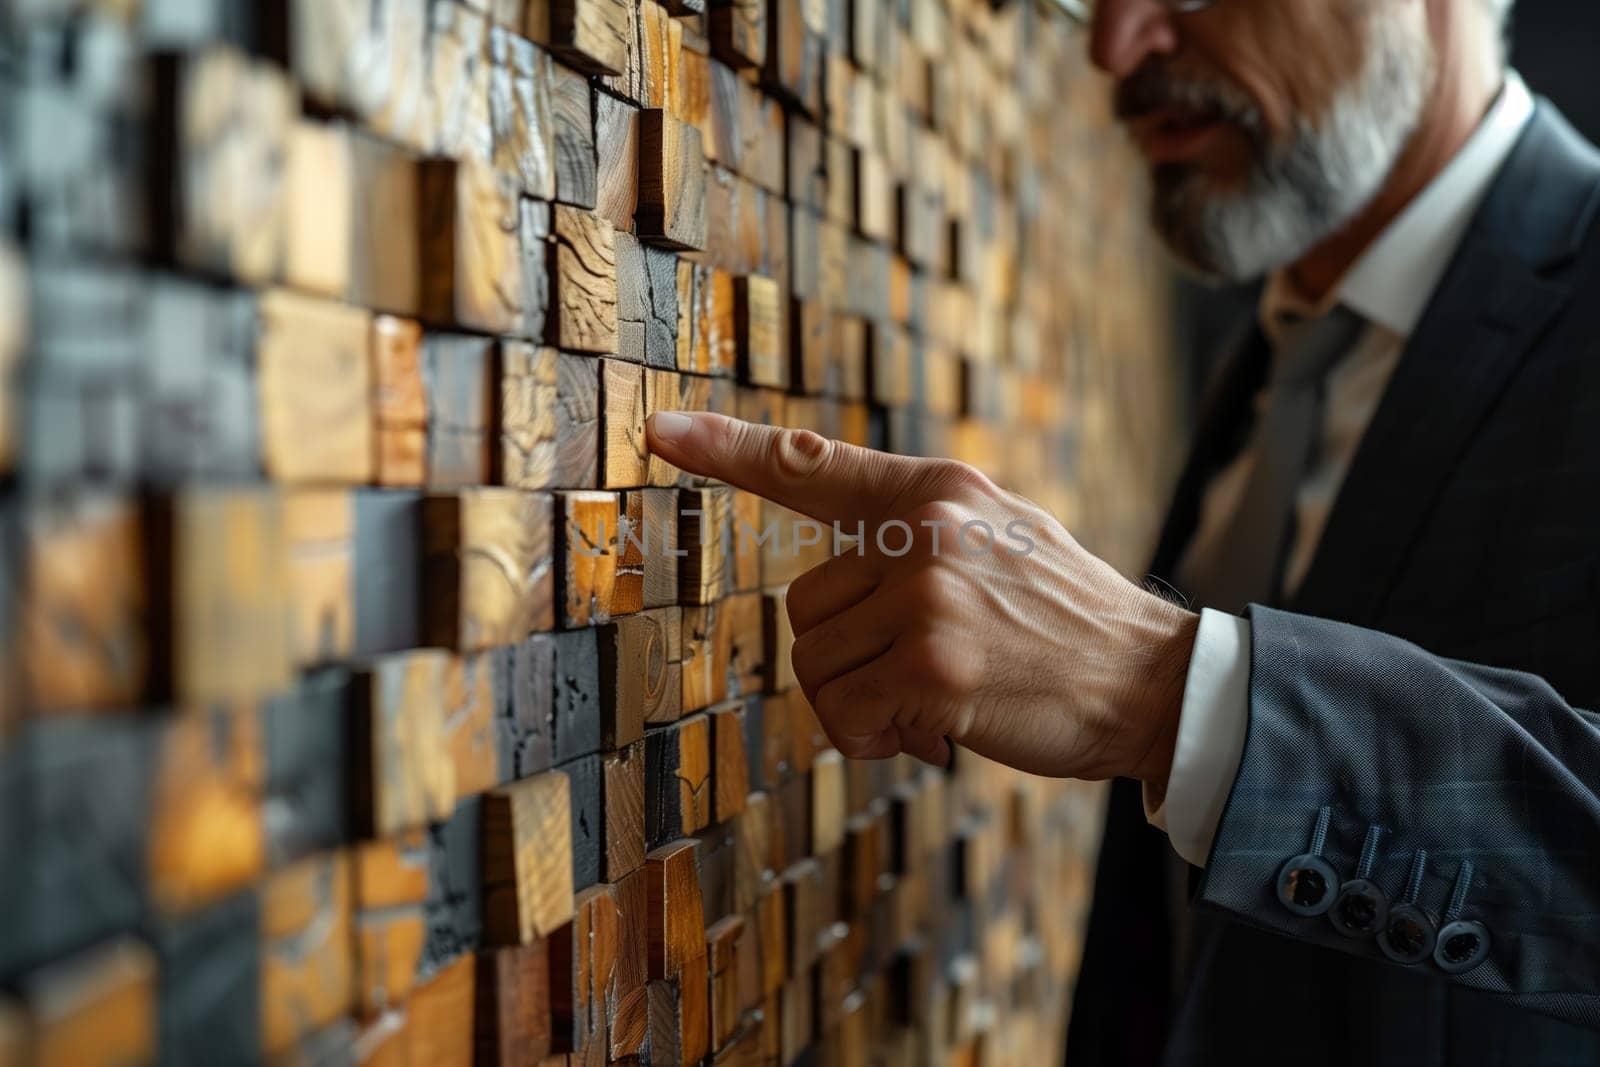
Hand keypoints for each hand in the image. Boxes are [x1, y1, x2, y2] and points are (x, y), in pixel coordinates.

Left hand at [645, 411, 1199, 784]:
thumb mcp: (1000, 538)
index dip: (726, 448)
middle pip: (805, 604)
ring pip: (816, 663)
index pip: (812, 464)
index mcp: (937, 490)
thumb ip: (922, 533)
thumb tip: (847, 578)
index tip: (658, 432)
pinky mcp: (931, 662)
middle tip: (910, 682)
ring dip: (857, 705)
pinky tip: (930, 736)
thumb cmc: (1064, 621)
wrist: (1148, 681)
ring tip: (925, 710)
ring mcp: (927, 594)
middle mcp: (926, 529)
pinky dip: (874, 739)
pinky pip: (845, 710)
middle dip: (846, 658)